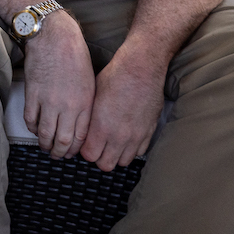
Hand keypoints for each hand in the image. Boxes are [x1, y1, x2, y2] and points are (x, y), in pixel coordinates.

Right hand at [20, 15, 95, 158]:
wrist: (54, 38)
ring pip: (45, 133)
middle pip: (62, 140)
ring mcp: (48, 101)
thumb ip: (86, 104)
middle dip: (60, 152)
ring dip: (44, 144)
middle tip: (58, 155)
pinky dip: (32, 128)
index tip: (72, 152)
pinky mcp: (32, 94)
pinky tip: (34, 129)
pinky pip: (30, 119)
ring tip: (45, 147)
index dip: (75, 149)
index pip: (80, 137)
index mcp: (85, 103)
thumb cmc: (74, 55)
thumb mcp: (90, 82)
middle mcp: (68, 105)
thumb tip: (81, 122)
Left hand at [79, 56, 164, 170]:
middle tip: (98, 147)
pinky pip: (140, 152)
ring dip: (116, 155)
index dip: (85, 151)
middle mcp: (119, 136)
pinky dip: (132, 149)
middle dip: (99, 158)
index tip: (85, 144)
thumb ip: (88, 121)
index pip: (89, 156)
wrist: (141, 68)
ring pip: (123, 161)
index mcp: (101, 127)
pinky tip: (126, 139)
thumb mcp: (91, 98)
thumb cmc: (113, 77)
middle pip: (105, 164)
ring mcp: (136, 135)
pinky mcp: (149, 131)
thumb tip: (83, 132)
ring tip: (112, 144)